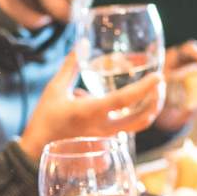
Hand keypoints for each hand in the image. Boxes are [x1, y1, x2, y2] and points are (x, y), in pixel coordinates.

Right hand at [18, 47, 164, 158]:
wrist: (36, 151)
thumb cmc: (45, 119)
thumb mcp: (54, 89)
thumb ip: (71, 66)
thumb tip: (83, 43)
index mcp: (89, 112)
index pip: (124, 99)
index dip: (145, 88)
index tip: (159, 76)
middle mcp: (102, 128)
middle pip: (141, 119)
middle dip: (156, 102)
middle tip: (160, 86)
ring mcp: (105, 140)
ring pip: (136, 127)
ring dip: (148, 110)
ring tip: (152, 94)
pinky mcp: (105, 146)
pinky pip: (126, 131)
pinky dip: (134, 117)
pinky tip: (133, 106)